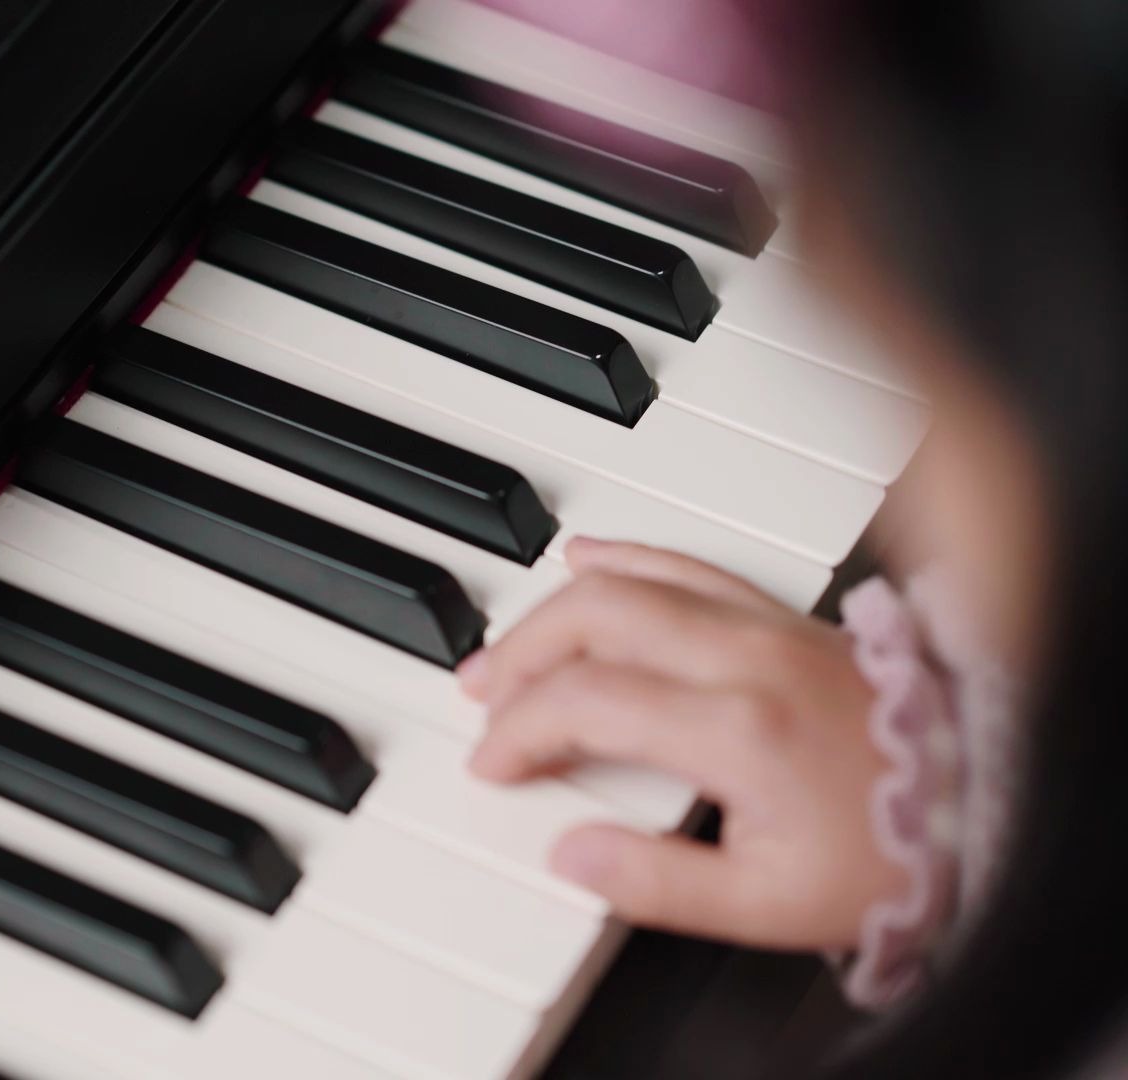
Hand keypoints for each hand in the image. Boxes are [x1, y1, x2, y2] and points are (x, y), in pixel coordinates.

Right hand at [459, 538, 902, 951]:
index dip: (518, 730)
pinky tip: (584, 558)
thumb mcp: (768, 905)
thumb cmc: (887, 861)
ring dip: (552, 609)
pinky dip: (625, 556)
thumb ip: (657, 883)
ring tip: (506, 647)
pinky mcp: (785, 617)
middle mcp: (745, 660)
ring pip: (631, 580)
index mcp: (735, 730)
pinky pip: (688, 562)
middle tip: (481, 697)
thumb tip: (569, 855)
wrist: (985, 811)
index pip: (584, 702)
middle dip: (518, 655)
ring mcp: (767, 627)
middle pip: (593, 618)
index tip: (493, 764)